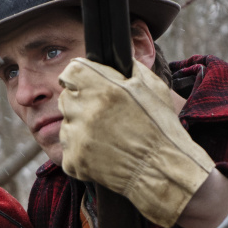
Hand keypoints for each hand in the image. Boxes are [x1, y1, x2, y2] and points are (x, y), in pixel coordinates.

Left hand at [58, 58, 214, 227]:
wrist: (162, 171)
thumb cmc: (160, 128)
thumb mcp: (152, 87)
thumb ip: (127, 68)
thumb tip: (112, 56)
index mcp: (104, 89)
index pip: (71, 71)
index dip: (78, 76)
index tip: (83, 83)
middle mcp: (86, 111)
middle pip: (66, 98)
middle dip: (80, 102)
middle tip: (103, 115)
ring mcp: (77, 138)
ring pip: (66, 124)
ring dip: (80, 128)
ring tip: (106, 137)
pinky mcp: (73, 160)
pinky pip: (68, 149)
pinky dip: (81, 152)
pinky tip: (102, 153)